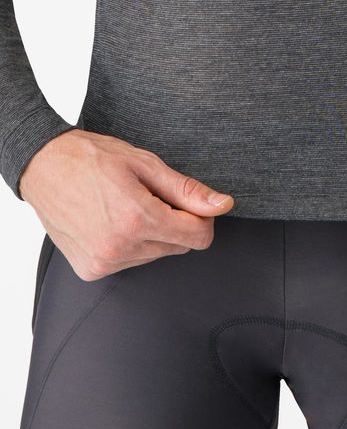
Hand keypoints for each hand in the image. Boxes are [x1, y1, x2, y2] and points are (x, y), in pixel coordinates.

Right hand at [19, 128, 233, 280]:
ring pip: (157, 255)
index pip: (198, 237)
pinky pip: (132, 262)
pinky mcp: (92, 270)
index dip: (202, 219)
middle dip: (175, 223)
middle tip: (150, 198)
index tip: (189, 204)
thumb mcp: (146, 165)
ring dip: (153, 235)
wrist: (42, 165)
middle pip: (179, 247)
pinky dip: (132, 244)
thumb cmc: (91, 158)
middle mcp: (121, 247)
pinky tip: (113, 222)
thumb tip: (222, 205)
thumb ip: (187, 191)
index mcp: (138, 219)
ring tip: (126, 207)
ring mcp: (104, 262)